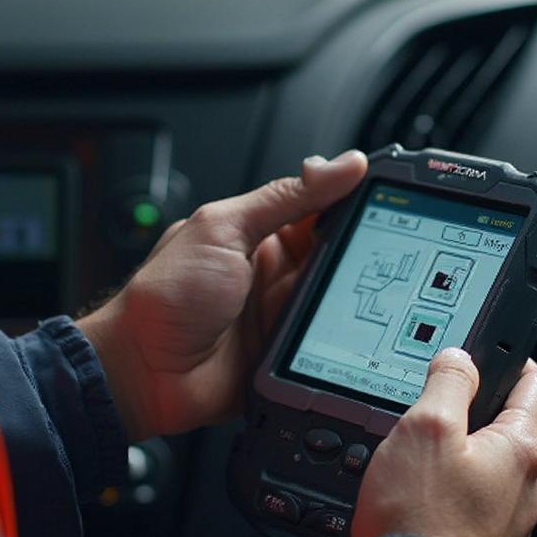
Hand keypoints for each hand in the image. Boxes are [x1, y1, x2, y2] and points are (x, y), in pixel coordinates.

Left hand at [77, 150, 367, 441]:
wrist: (138, 371)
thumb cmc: (164, 295)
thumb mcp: (225, 229)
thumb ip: (284, 198)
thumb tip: (341, 165)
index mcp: (259, 233)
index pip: (321, 207)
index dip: (356, 200)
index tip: (394, 194)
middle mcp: (275, 272)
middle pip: (340, 255)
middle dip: (364, 253)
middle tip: (397, 250)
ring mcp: (283, 315)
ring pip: (341, 299)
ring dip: (356, 297)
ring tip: (381, 293)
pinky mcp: (289, 354)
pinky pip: (329, 343)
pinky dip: (346, 338)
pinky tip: (363, 334)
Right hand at [351, 349, 536, 536]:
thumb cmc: (419, 517)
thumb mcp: (426, 425)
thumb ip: (448, 382)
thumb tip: (460, 358)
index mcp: (522, 452)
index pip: (534, 388)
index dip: (516, 362)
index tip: (501, 353)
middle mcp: (529, 491)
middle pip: (511, 432)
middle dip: (478, 415)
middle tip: (440, 408)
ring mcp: (512, 528)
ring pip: (494, 474)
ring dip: (465, 461)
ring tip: (422, 461)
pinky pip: (478, 510)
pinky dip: (456, 498)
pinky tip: (423, 501)